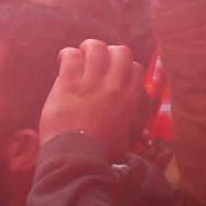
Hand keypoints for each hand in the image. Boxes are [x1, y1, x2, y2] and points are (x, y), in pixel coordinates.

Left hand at [38, 39, 144, 156]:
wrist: (77, 158)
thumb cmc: (102, 153)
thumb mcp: (127, 140)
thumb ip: (134, 129)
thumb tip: (143, 133)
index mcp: (131, 99)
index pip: (136, 68)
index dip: (125, 67)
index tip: (115, 72)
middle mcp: (114, 86)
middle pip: (120, 51)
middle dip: (110, 52)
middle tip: (98, 61)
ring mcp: (91, 83)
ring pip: (96, 47)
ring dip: (88, 48)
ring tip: (80, 55)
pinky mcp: (69, 83)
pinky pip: (71, 56)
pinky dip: (67, 54)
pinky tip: (62, 60)